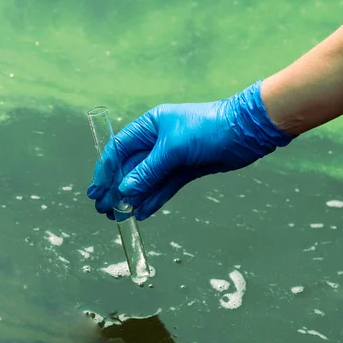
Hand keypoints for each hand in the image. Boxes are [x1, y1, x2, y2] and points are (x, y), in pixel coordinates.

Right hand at [87, 81, 293, 220]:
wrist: (246, 131)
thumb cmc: (209, 128)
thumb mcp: (174, 148)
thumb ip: (148, 170)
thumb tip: (125, 190)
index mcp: (149, 125)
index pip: (119, 148)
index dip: (106, 170)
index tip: (96, 190)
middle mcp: (157, 140)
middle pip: (130, 167)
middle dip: (116, 188)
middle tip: (103, 208)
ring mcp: (171, 156)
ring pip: (146, 180)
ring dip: (133, 197)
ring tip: (119, 216)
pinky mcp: (186, 169)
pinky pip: (164, 186)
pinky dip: (153, 199)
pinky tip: (142, 213)